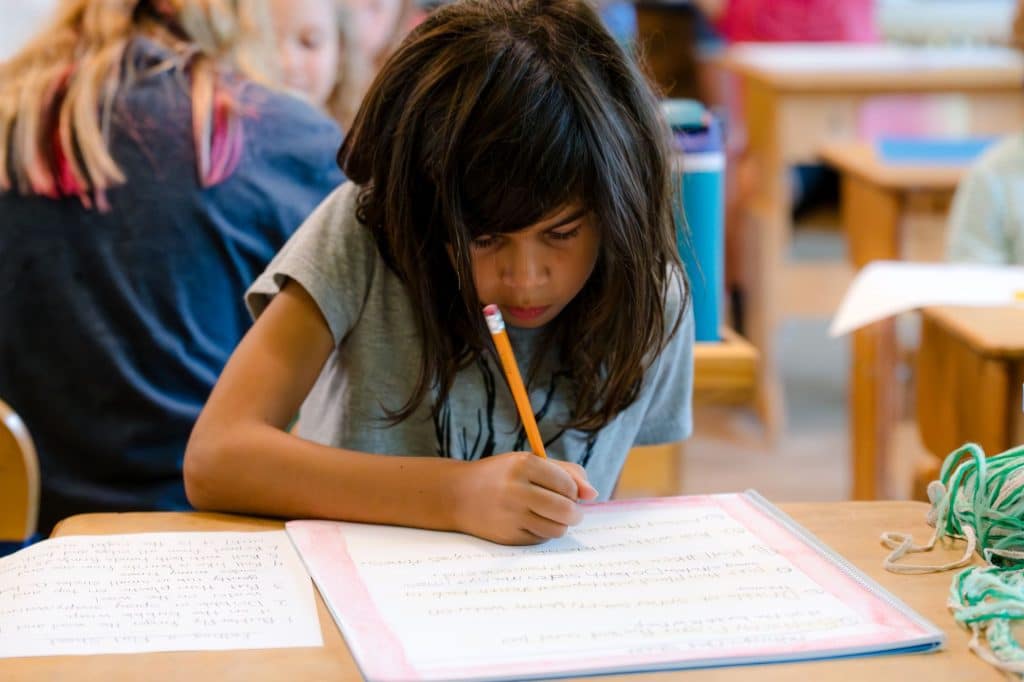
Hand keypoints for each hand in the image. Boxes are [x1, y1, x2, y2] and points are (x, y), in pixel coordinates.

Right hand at [452, 452, 598, 544]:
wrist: (457, 495)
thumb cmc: (502, 476)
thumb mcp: (529, 463)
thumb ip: (566, 473)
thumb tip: (593, 494)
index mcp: (523, 464)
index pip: (568, 484)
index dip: (573, 490)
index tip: (565, 490)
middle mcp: (516, 490)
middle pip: (566, 509)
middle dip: (575, 512)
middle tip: (569, 510)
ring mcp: (510, 516)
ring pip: (557, 529)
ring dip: (560, 524)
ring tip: (548, 515)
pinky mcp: (507, 537)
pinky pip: (541, 539)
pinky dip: (542, 532)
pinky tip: (529, 522)